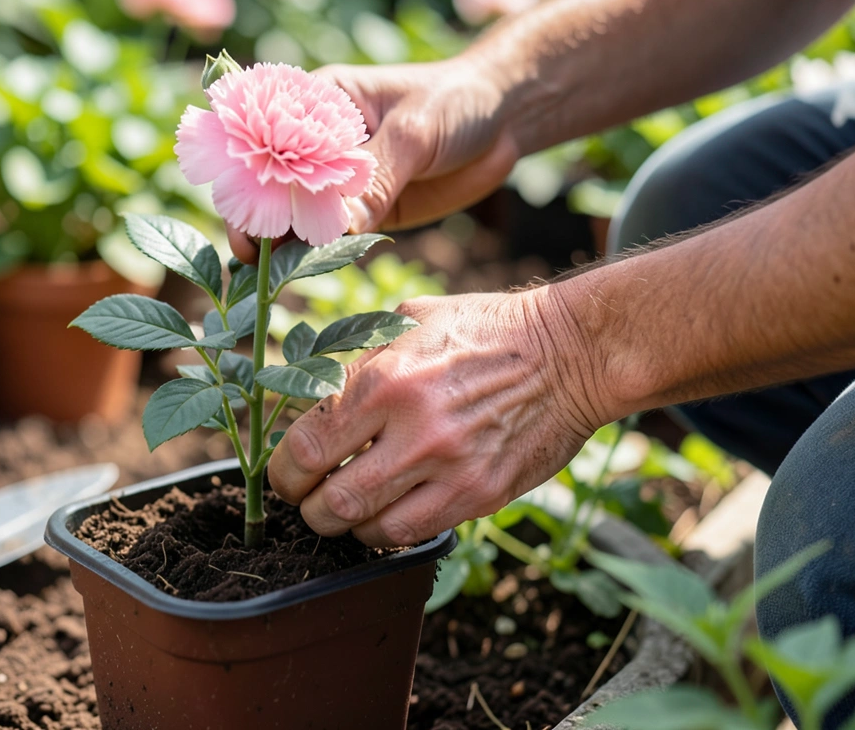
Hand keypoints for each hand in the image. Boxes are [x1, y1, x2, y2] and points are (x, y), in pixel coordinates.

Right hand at [228, 55, 520, 262]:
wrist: (503, 118)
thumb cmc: (453, 102)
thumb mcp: (413, 133)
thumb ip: (374, 179)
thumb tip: (335, 227)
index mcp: (315, 105)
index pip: (266, 143)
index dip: (250, 181)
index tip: (247, 219)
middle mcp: (316, 144)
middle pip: (272, 187)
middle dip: (260, 222)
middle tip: (254, 261)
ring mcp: (337, 181)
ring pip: (299, 218)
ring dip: (286, 246)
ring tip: (274, 276)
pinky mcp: (363, 212)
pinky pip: (334, 238)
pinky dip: (321, 256)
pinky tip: (309, 274)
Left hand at [267, 290, 611, 546]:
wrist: (571, 352)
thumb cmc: (484, 329)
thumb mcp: (411, 320)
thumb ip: (358, 358)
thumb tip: (303, 387)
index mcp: (384, 378)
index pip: (303, 448)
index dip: (283, 471)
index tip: (287, 472)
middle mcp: (411, 427)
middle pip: (327, 500)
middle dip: (306, 506)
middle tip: (308, 498)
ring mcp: (447, 467)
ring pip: (363, 526)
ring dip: (343, 524)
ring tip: (346, 506)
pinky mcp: (478, 495)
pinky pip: (410, 534)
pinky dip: (385, 530)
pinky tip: (386, 512)